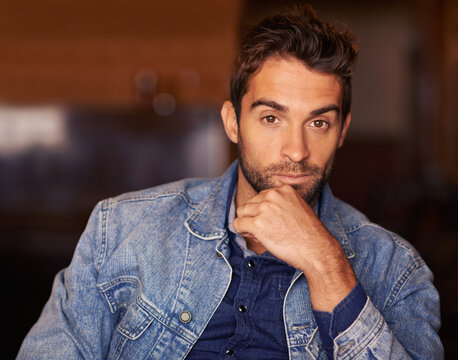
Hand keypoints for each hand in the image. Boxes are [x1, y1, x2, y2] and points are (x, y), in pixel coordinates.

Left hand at [233, 184, 356, 310]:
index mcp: (283, 189)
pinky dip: (242, 232)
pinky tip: (255, 238)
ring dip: (247, 224)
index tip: (272, 222)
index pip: (261, 197)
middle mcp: (273, 195)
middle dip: (253, 217)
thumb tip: (256, 211)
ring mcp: (265, 208)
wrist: (317, 249)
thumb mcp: (297, 209)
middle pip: (249, 204)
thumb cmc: (308, 234)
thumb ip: (279, 205)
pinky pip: (238, 224)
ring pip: (241, 212)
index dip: (262, 211)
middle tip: (266, 231)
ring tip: (262, 234)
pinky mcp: (258, 224)